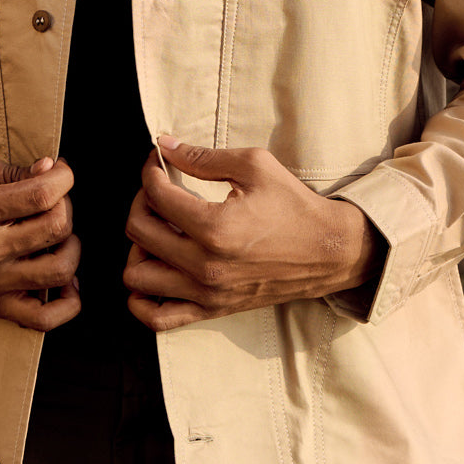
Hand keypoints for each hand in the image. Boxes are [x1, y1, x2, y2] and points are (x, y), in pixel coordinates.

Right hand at [0, 145, 80, 330]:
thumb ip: (10, 167)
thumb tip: (48, 169)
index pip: (42, 195)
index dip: (63, 178)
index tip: (60, 172)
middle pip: (55, 228)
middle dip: (65, 205)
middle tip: (54, 200)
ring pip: (58, 270)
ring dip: (71, 247)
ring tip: (58, 235)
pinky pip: (42, 318)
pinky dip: (67, 303)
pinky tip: (67, 280)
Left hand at [123, 136, 382, 331]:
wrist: (327, 250)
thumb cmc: (293, 204)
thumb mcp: (255, 166)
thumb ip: (204, 157)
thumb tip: (165, 146)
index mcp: (214, 226)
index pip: (156, 196)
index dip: (150, 171)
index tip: (158, 162)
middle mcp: (204, 264)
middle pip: (139, 232)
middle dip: (142, 202)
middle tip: (158, 191)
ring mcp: (206, 292)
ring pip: (137, 275)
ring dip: (139, 248)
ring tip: (160, 232)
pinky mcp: (211, 309)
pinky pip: (156, 316)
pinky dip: (141, 298)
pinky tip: (155, 271)